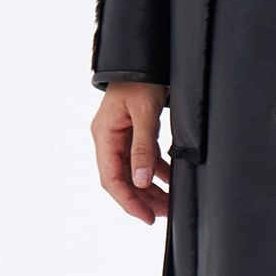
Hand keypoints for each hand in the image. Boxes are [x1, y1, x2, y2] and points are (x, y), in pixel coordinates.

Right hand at [92, 81, 169, 223]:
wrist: (145, 58)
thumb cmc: (141, 80)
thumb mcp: (144, 113)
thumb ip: (142, 148)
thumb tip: (141, 181)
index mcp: (104, 135)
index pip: (111, 178)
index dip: (128, 201)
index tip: (146, 217)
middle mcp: (109, 139)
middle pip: (122, 179)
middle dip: (142, 199)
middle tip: (163, 214)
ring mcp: (121, 137)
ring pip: (134, 172)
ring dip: (151, 189)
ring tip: (168, 204)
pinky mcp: (135, 134)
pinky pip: (144, 159)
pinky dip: (157, 171)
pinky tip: (171, 181)